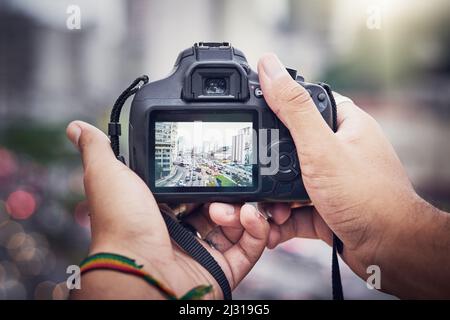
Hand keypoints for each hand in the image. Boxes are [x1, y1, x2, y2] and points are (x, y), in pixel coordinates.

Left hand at [66, 121, 268, 298]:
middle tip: (228, 184)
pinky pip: (250, 246)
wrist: (140, 273)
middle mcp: (182, 231)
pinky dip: (256, 230)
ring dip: (242, 209)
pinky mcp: (223, 268)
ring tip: (232, 207)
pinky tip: (249, 216)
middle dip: (228, 191)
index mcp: (160, 210)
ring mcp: (204, 250)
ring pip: (237, 223)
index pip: (191, 186)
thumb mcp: (107, 176)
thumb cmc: (121, 228)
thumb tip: (77, 127)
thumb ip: (98, 149)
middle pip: (218, 203)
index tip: (216, 159)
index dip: (205, 173)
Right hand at [212, 54, 449, 298]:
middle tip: (254, 173)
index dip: (279, 105)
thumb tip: (269, 67)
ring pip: (290, 182)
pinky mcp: (325, 208)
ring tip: (265, 212)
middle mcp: (339, 151)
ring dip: (273, 199)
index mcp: (345, 125)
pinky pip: (294, 209)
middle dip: (270, 165)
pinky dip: (282, 219)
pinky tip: (272, 229)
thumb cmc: (367, 197)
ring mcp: (332, 181)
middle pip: (291, 147)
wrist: (389, 251)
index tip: (254, 112)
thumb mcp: (321, 147)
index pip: (307, 102)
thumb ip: (293, 108)